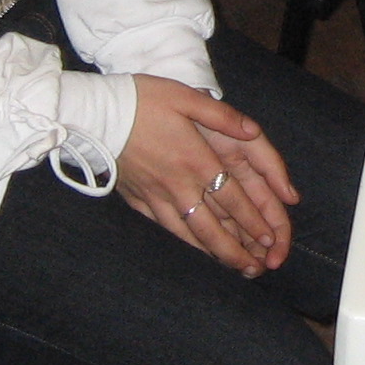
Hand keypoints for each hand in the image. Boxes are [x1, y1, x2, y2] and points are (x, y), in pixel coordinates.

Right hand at [116, 75, 297, 274]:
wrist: (94, 115)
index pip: (232, 199)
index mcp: (196, 160)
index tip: (271, 239)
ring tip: (233, 265)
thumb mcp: (186, 97)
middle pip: (212, 227)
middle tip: (257, 267)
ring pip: (189, 233)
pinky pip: (166, 227)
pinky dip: (185, 241)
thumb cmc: (142, 100)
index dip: (254, 222)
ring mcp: (156, 196)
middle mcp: (178, 184)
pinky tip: (196, 247)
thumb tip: (252, 130)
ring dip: (213, 252)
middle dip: (237, 250)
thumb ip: (222, 116)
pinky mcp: (138, 200)